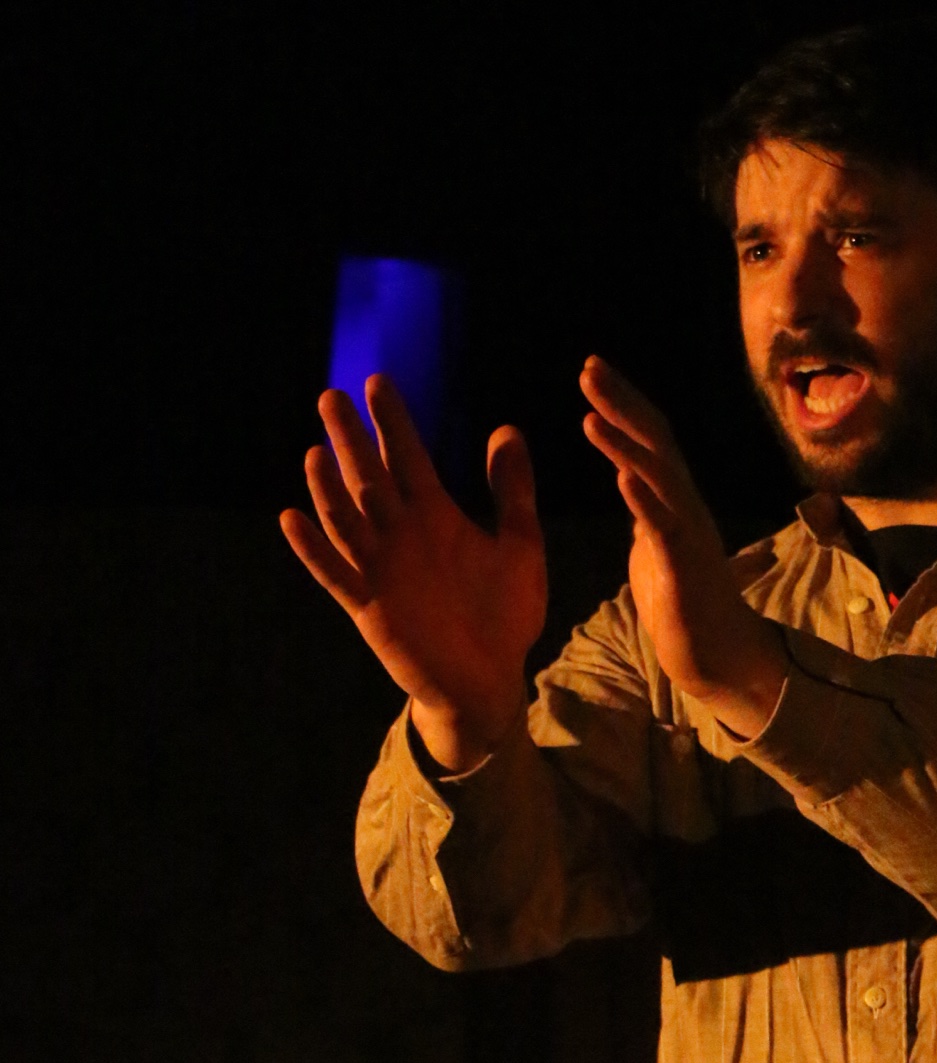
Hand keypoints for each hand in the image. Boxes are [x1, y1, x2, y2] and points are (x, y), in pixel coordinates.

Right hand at [279, 375, 546, 770]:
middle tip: (331, 397)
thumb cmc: (504, 613)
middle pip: (369, 478)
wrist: (489, 679)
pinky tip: (292, 518)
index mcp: (435, 517)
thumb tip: (507, 429)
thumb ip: (512, 490)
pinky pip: (336, 574)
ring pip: (346, 520)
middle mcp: (401, 536)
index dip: (393, 422)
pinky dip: (313, 549)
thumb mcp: (519, 544)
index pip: (408, 458)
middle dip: (351, 440)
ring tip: (315, 452)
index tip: (378, 383)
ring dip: (327, 488)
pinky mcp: (370, 607)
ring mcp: (382, 570)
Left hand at [579, 356, 787, 737]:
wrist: (718, 655)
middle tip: (588, 367)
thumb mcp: (655, 543)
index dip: (622, 403)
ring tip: (591, 414)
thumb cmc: (684, 602)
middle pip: (656, 441)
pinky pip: (664, 528)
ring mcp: (688, 535)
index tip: (591, 371)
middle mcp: (686, 506)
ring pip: (660, 477)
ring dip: (625, 444)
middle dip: (622, 402)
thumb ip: (644, 507)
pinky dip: (643, 500)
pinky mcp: (684, 569)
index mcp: (674, 500)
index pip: (649, 438)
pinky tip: (621, 477)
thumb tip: (627, 473)